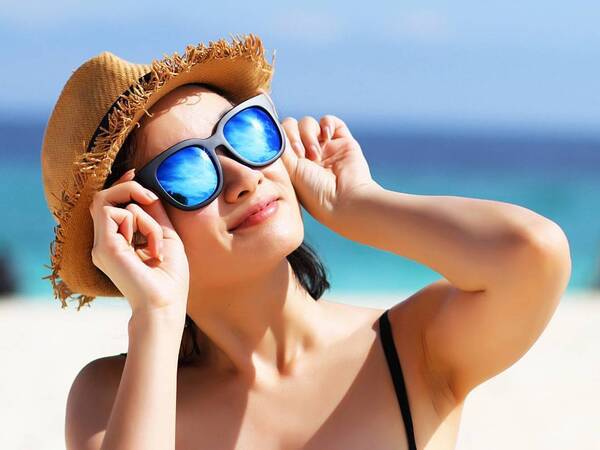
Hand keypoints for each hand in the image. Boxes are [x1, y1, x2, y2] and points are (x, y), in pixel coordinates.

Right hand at [89, 168, 189, 319]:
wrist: (165, 304)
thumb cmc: (170, 278)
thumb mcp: (167, 238)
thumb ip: (155, 215)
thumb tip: (148, 193)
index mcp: (118, 243)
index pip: (109, 205)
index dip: (120, 185)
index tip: (134, 171)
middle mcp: (105, 243)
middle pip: (105, 198)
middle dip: (129, 188)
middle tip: (151, 198)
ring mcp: (102, 245)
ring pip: (112, 203)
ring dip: (145, 218)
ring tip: (156, 243)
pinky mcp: (104, 246)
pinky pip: (116, 212)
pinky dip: (141, 223)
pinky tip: (149, 248)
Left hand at [280, 115, 379, 229]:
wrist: (345, 200)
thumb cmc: (315, 193)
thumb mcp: (289, 171)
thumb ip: (280, 149)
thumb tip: (273, 130)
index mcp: (291, 164)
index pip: (279, 138)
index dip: (280, 138)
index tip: (285, 151)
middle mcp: (307, 155)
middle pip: (292, 127)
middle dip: (293, 136)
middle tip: (300, 155)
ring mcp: (325, 148)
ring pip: (308, 123)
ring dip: (308, 135)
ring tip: (315, 155)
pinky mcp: (342, 142)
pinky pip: (329, 121)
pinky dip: (326, 124)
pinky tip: (326, 136)